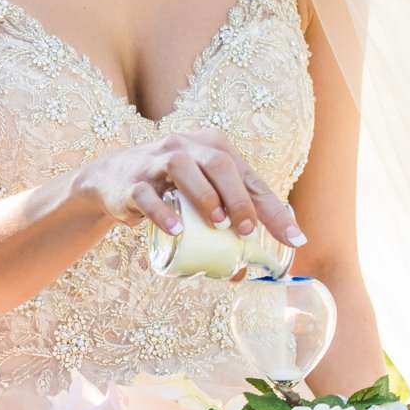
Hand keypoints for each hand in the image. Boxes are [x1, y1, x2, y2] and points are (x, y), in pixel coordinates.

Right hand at [77, 127, 302, 250]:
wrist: (115, 180)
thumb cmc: (170, 188)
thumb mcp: (203, 192)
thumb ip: (228, 217)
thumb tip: (252, 263)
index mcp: (211, 146)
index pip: (249, 177)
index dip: (273, 209)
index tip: (294, 239)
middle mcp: (185, 147)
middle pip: (219, 164)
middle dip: (239, 198)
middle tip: (247, 230)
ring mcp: (156, 162)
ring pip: (183, 168)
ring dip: (205, 196)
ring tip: (218, 224)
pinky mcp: (132, 183)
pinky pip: (147, 195)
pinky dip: (162, 212)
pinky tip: (177, 230)